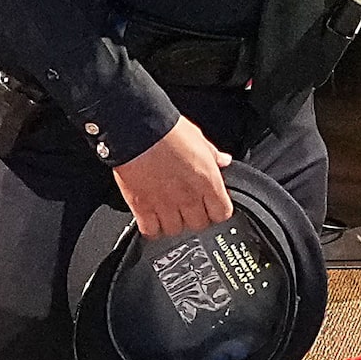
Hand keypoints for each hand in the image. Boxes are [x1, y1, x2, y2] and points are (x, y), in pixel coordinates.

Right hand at [112, 116, 233, 239]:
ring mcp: (165, 204)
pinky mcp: (142, 207)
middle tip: (188, 207)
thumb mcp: (198, 137)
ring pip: (175, 231)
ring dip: (173, 223)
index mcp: (207, 180)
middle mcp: (188, 196)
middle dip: (195, 217)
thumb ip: (213, 154)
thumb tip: (223, 161)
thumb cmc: (166, 130)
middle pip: (199, 225)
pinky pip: (151, 231)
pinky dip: (152, 228)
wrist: (136, 128)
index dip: (217, 210)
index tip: (211, 205)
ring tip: (168, 212)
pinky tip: (151, 218)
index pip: (222, 213)